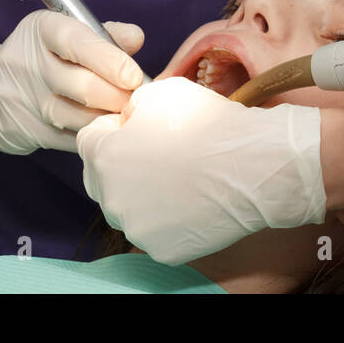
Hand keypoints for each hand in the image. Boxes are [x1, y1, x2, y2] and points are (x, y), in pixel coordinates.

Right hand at [0, 11, 144, 168]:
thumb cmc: (42, 58)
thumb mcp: (66, 35)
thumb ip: (104, 35)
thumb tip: (136, 38)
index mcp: (40, 29)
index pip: (75, 41)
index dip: (109, 60)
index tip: (133, 76)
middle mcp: (27, 63)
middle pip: (83, 86)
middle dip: (118, 95)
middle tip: (137, 98)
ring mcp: (24, 101)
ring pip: (80, 117)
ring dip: (110, 118)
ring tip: (124, 113)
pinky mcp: (28, 132)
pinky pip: (73, 139)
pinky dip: (95, 134)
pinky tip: (104, 128)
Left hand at [77, 78, 325, 265]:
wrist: (254, 165)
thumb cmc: (209, 124)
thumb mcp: (160, 92)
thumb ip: (132, 106)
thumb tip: (128, 120)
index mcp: (104, 157)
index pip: (89, 141)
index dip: (113, 130)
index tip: (139, 129)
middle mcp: (111, 199)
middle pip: (102, 180)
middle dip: (120, 165)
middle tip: (157, 154)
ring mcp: (137, 229)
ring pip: (128, 210)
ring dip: (143, 195)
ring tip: (180, 178)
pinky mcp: (163, 251)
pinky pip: (155, 232)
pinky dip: (168, 219)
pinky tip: (192, 201)